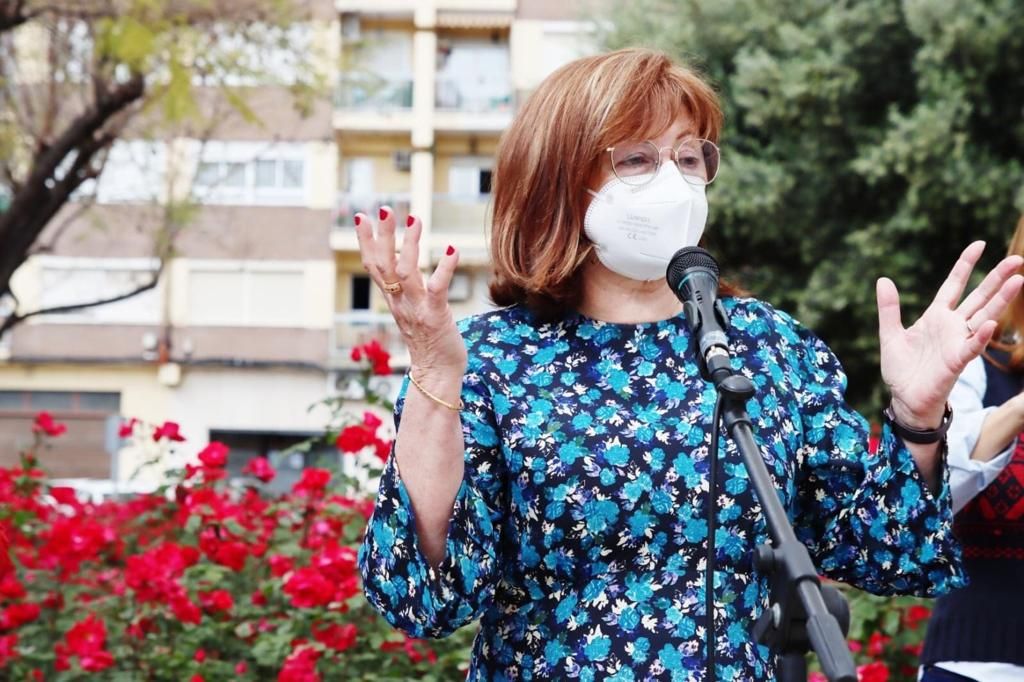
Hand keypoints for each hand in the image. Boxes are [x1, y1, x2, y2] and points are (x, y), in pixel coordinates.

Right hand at [353, 207, 466, 375]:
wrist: (437, 376)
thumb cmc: (429, 343)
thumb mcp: (411, 312)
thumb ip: (405, 291)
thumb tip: (402, 267)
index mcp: (394, 300)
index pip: (374, 266)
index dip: (366, 242)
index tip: (360, 217)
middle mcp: (400, 302)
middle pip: (385, 265)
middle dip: (382, 236)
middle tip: (382, 209)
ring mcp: (417, 308)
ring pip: (406, 272)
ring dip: (409, 244)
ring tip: (414, 219)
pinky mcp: (436, 316)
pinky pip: (438, 289)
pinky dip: (444, 268)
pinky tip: (451, 249)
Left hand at [878, 241, 1023, 427]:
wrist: (904, 398)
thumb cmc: (902, 368)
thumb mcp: (889, 333)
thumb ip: (888, 308)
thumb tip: (883, 279)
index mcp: (936, 316)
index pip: (954, 285)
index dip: (965, 265)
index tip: (979, 244)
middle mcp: (952, 326)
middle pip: (979, 296)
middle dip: (997, 278)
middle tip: (1017, 259)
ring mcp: (957, 342)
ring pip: (984, 316)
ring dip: (1001, 300)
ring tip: (1018, 280)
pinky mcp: (957, 361)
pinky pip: (972, 346)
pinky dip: (981, 335)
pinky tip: (991, 322)